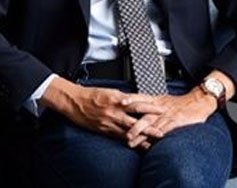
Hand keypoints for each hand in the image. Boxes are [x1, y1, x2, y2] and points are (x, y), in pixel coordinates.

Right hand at [40, 77, 164, 146]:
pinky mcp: (104, 130)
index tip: (161, 108)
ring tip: (152, 142)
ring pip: (129, 130)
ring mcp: (109, 121)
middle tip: (162, 130)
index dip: (150, 106)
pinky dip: (128, 141)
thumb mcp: (109, 91)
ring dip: (142, 136)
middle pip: (136, 118)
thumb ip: (122, 97)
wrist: (74, 101)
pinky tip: (135, 145)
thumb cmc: (91, 94)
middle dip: (150, 125)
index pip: (137, 102)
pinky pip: (118, 137)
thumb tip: (134, 100)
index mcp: (116, 97)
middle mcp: (114, 110)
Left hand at [121, 88, 217, 147]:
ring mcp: (168, 114)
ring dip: (141, 133)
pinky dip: (158, 136)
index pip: (141, 98)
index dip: (131, 99)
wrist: (199, 100)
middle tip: (123, 131)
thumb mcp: (164, 100)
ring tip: (132, 141)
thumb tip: (137, 107)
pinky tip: (151, 142)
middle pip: (144, 114)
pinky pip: (165, 130)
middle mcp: (161, 106)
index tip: (120, 102)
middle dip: (133, 124)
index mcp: (157, 100)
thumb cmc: (181, 103)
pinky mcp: (177, 121)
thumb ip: (152, 104)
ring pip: (152, 124)